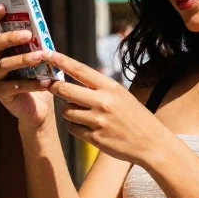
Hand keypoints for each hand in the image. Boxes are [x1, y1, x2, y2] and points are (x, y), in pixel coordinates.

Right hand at [0, 5, 54, 126]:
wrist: (39, 107)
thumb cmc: (38, 76)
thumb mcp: (38, 55)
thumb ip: (36, 42)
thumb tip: (41, 28)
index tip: (1, 7)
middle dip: (10, 37)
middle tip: (27, 35)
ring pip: (4, 64)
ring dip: (23, 59)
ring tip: (40, 57)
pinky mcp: (0, 93)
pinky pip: (15, 86)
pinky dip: (32, 83)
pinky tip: (46, 82)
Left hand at [44, 51, 173, 165]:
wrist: (151, 143)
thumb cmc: (136, 117)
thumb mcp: (122, 95)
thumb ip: (100, 87)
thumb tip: (75, 76)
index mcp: (111, 87)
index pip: (80, 70)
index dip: (61, 61)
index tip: (47, 54)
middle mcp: (103, 102)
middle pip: (65, 90)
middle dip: (55, 88)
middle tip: (53, 87)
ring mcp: (98, 121)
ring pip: (66, 111)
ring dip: (69, 111)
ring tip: (83, 113)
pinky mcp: (94, 137)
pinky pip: (72, 128)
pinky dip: (75, 127)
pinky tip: (88, 127)